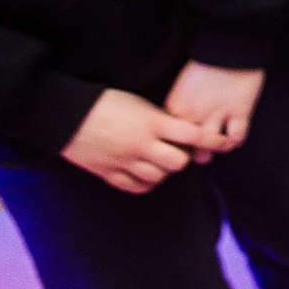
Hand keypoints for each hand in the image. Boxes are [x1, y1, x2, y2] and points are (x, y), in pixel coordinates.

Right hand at [60, 88, 222, 192]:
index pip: (191, 134)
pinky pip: (135, 187)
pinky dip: (146, 182)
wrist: (64, 114)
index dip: (211, 139)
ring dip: (164, 171)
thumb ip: (160, 119)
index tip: (223, 141)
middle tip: (180, 150)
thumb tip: (181, 130)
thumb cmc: (103, 102)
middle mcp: (140, 145)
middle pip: (177, 163)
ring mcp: (123, 161)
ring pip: (158, 178)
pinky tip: (146, 173)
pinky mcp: (108, 173)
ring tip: (161, 160)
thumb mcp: (137, 103)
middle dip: (183, 157)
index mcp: (150, 123)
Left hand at [163, 61, 264, 156]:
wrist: (230, 44)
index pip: (168, 135)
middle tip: (191, 154)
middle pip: (186, 146)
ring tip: (211, 151)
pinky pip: (236, 137)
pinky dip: (234, 141)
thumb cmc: (205, 60)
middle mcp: (194, 113)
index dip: (171, 143)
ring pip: (210, 146)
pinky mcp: (239, 112)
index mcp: (177, 105)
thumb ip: (180, 103)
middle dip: (188, 153)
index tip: (175, 145)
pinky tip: (232, 140)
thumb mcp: (183, 83)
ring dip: (210, 152)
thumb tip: (178, 120)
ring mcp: (218, 114)